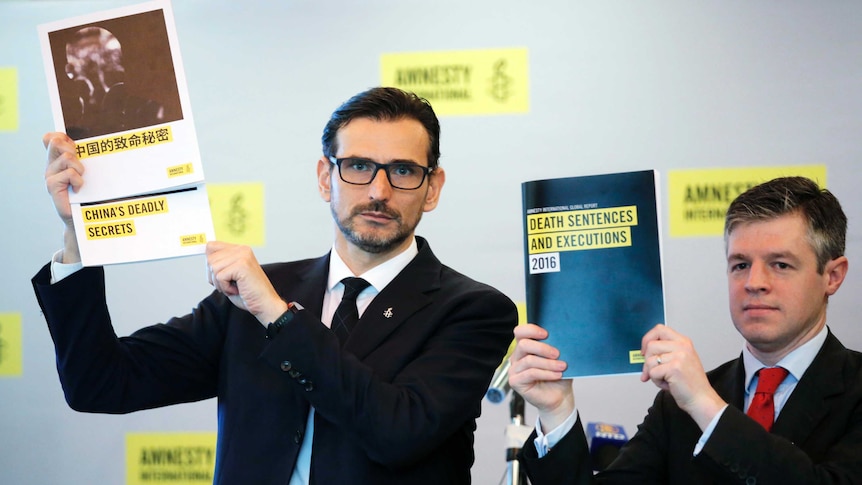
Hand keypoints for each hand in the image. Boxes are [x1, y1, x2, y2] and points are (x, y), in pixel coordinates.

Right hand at [43, 132, 82, 262]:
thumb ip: (86, 158)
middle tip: (81, 166)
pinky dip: (78, 180)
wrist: (84, 219)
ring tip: (82, 181)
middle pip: (55, 141)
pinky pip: (69, 173)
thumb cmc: (91, 195)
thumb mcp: (89, 173)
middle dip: (71, 148)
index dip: (62, 137)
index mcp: (58, 160)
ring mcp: (50, 176)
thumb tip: (91, 144)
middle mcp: (51, 166)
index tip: (75, 148)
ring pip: (67, 157)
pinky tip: (79, 189)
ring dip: (80, 168)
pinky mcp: (52, 186)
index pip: (51, 138)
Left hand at [206, 241, 286, 323]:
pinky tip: (237, 289)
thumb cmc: (249, 293)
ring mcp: (242, 256)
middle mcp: (242, 250)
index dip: (210, 263)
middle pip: (210, 259)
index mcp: (240, 250)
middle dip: (214, 277)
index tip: (217, 274)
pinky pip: (220, 276)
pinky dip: (225, 288)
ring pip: (213, 268)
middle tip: (230, 284)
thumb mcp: (231, 275)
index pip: (211, 247)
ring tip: (234, 287)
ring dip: (220, 283)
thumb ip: (220, 264)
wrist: (265, 304)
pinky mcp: (242, 265)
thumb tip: (206, 259)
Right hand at [508, 323, 573, 431]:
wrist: (560, 397)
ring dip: (548, 363)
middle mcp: (517, 357)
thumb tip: (561, 337)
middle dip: (543, 348)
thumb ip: (555, 346)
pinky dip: (546, 373)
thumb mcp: (558, 358)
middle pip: (524, 344)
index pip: (520, 332)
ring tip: (562, 366)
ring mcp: (514, 369)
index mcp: (525, 347)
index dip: (531, 330)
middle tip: (557, 354)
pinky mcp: (515, 382)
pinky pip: (530, 373)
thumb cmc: (558, 375)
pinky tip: (557, 375)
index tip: (546, 334)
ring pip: (529, 360)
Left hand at [640, 324, 725, 428]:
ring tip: (666, 379)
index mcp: (683, 342)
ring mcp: (679, 356)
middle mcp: (682, 346)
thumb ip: (665, 352)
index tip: (644, 351)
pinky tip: (669, 385)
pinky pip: (653, 372)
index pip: (659, 329)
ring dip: (653, 373)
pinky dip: (657, 382)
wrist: (701, 399)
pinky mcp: (674, 368)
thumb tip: (642, 352)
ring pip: (650, 360)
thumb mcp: (680, 360)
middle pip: (651, 345)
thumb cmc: (689, 383)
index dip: (647, 339)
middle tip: (652, 372)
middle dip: (647, 361)